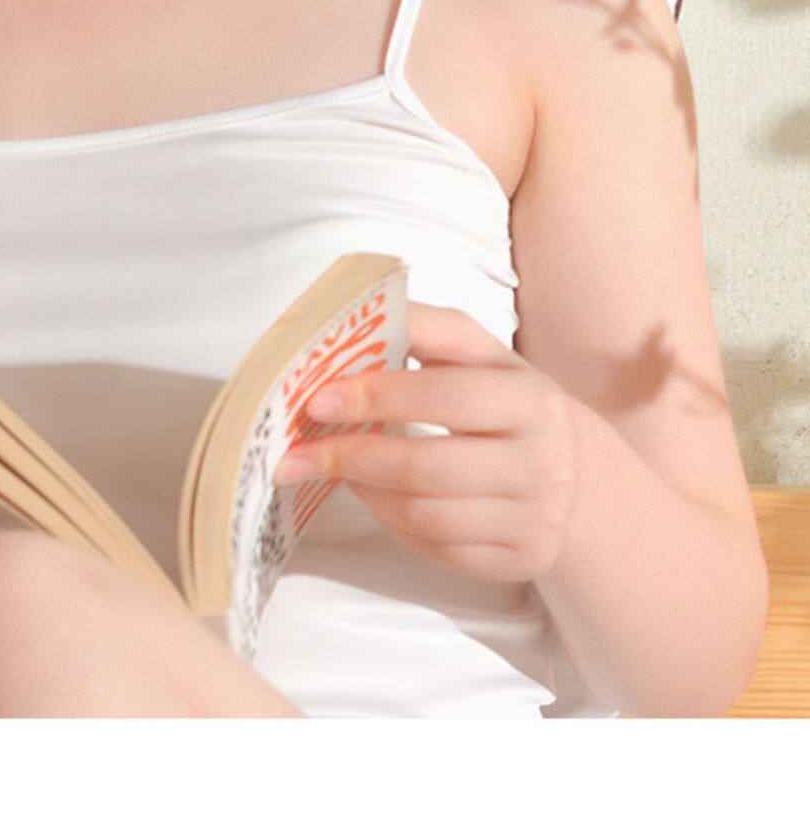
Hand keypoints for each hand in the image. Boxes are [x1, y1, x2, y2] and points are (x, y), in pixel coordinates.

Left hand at [274, 301, 582, 582]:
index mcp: (531, 398)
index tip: (317, 399)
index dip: (375, 397)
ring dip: (366, 491)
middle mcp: (543, 463)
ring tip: (334, 469)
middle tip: (298, 452)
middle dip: (351, 456)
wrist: (576, 471)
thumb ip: (423, 328)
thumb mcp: (479, 354)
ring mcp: (536, 519)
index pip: (443, 396)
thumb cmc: (505, 401)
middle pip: (427, 466)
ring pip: (426, 514)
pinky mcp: (521, 559)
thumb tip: (353, 316)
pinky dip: (394, 523)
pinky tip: (375, 497)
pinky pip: (439, 548)